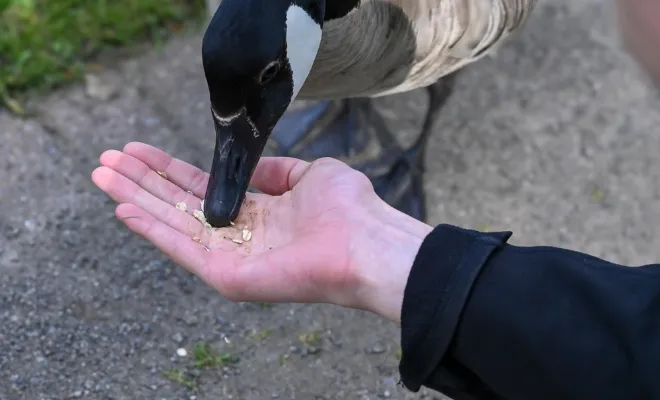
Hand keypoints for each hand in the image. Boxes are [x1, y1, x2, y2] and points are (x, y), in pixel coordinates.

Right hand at [91, 142, 431, 322]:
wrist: (364, 241)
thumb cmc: (347, 208)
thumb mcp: (308, 174)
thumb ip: (274, 171)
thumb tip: (251, 166)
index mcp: (255, 213)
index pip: (199, 188)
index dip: (167, 169)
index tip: (136, 151)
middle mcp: (237, 235)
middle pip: (177, 204)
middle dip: (142, 181)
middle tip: (105, 161)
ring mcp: (230, 258)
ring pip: (172, 224)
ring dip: (135, 199)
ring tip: (102, 176)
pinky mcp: (227, 276)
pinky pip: (182, 250)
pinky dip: (152, 229)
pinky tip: (125, 208)